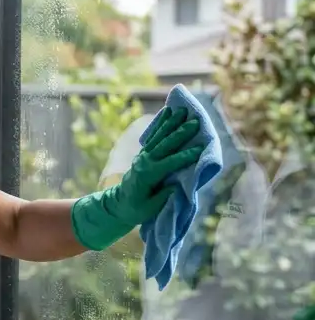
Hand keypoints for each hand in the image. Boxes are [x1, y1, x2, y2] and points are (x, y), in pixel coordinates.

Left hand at [71, 107, 203, 251]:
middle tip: (195, 121)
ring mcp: (143, 156)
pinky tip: (168, 112)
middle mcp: (145, 161)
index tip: (200, 148)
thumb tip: (176, 185)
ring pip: (159, 136)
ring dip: (171, 122)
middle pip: (165, 144)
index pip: (169, 163)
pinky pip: (154, 136)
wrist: (118, 204)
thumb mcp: (149, 208)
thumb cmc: (136, 209)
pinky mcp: (144, 153)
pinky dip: (161, 123)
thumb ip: (162, 197)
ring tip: (182, 110)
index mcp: (147, 175)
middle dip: (180, 133)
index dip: (185, 156)